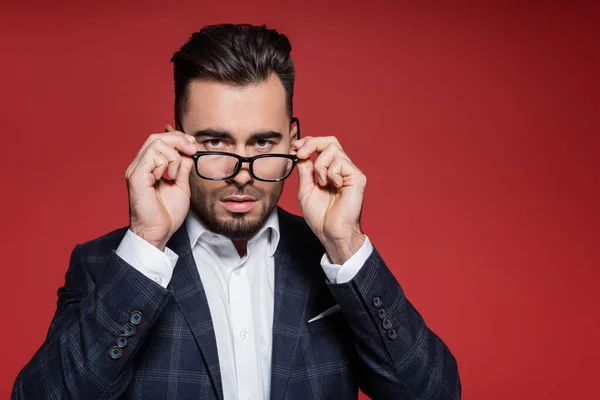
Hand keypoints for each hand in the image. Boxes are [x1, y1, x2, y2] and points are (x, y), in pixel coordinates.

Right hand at [125, 125, 196, 249]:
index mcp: (148, 167)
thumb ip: (182, 168)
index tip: (192, 144)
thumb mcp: (181, 185)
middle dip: (178, 140)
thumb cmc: (166, 214)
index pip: (159, 140)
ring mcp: (136, 170)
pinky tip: (166, 178)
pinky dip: (165, 164)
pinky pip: (152, 156)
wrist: (158, 232)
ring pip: (156, 144)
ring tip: (173, 175)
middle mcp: (139, 166)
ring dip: (173, 157)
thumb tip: (187, 152)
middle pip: (156, 137)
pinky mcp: (136, 177)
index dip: (177, 138)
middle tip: (191, 149)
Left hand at [293, 136, 366, 263]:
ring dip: (320, 164)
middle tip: (300, 154)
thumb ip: (304, 171)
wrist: (330, 232)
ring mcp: (350, 172)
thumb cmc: (320, 216)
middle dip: (312, 143)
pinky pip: (341, 162)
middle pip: (330, 141)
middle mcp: (342, 169)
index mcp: (330, 170)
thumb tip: (300, 153)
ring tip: (321, 182)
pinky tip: (333, 185)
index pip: (322, 145)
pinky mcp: (357, 177)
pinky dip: (331, 172)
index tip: (295, 148)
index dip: (308, 142)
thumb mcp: (305, 189)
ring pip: (333, 149)